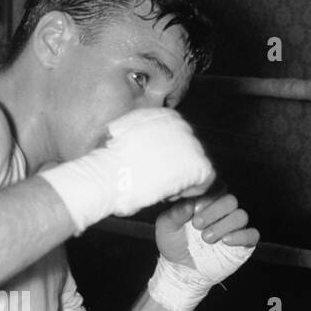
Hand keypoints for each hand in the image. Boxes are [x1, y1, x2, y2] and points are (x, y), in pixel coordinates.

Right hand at [39, 108, 216, 232]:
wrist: (106, 176)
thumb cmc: (106, 163)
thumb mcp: (120, 138)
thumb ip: (139, 136)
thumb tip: (144, 146)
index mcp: (163, 116)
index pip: (176, 140)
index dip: (165, 158)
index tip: (149, 170)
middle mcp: (181, 124)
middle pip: (188, 152)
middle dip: (175, 169)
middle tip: (155, 183)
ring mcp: (192, 143)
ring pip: (196, 167)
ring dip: (181, 181)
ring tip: (160, 189)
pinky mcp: (198, 165)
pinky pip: (204, 182)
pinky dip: (190, 192)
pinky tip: (170, 195)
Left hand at [156, 191, 258, 280]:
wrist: (179, 269)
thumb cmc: (173, 243)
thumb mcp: (166, 227)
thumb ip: (175, 213)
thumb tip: (188, 202)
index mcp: (207, 202)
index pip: (217, 187)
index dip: (207, 196)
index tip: (192, 209)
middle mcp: (223, 212)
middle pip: (230, 200)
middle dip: (214, 211)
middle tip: (196, 225)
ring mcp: (234, 227)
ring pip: (241, 216)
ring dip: (223, 225)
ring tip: (206, 238)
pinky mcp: (243, 243)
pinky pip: (252, 235)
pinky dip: (241, 236)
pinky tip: (226, 241)